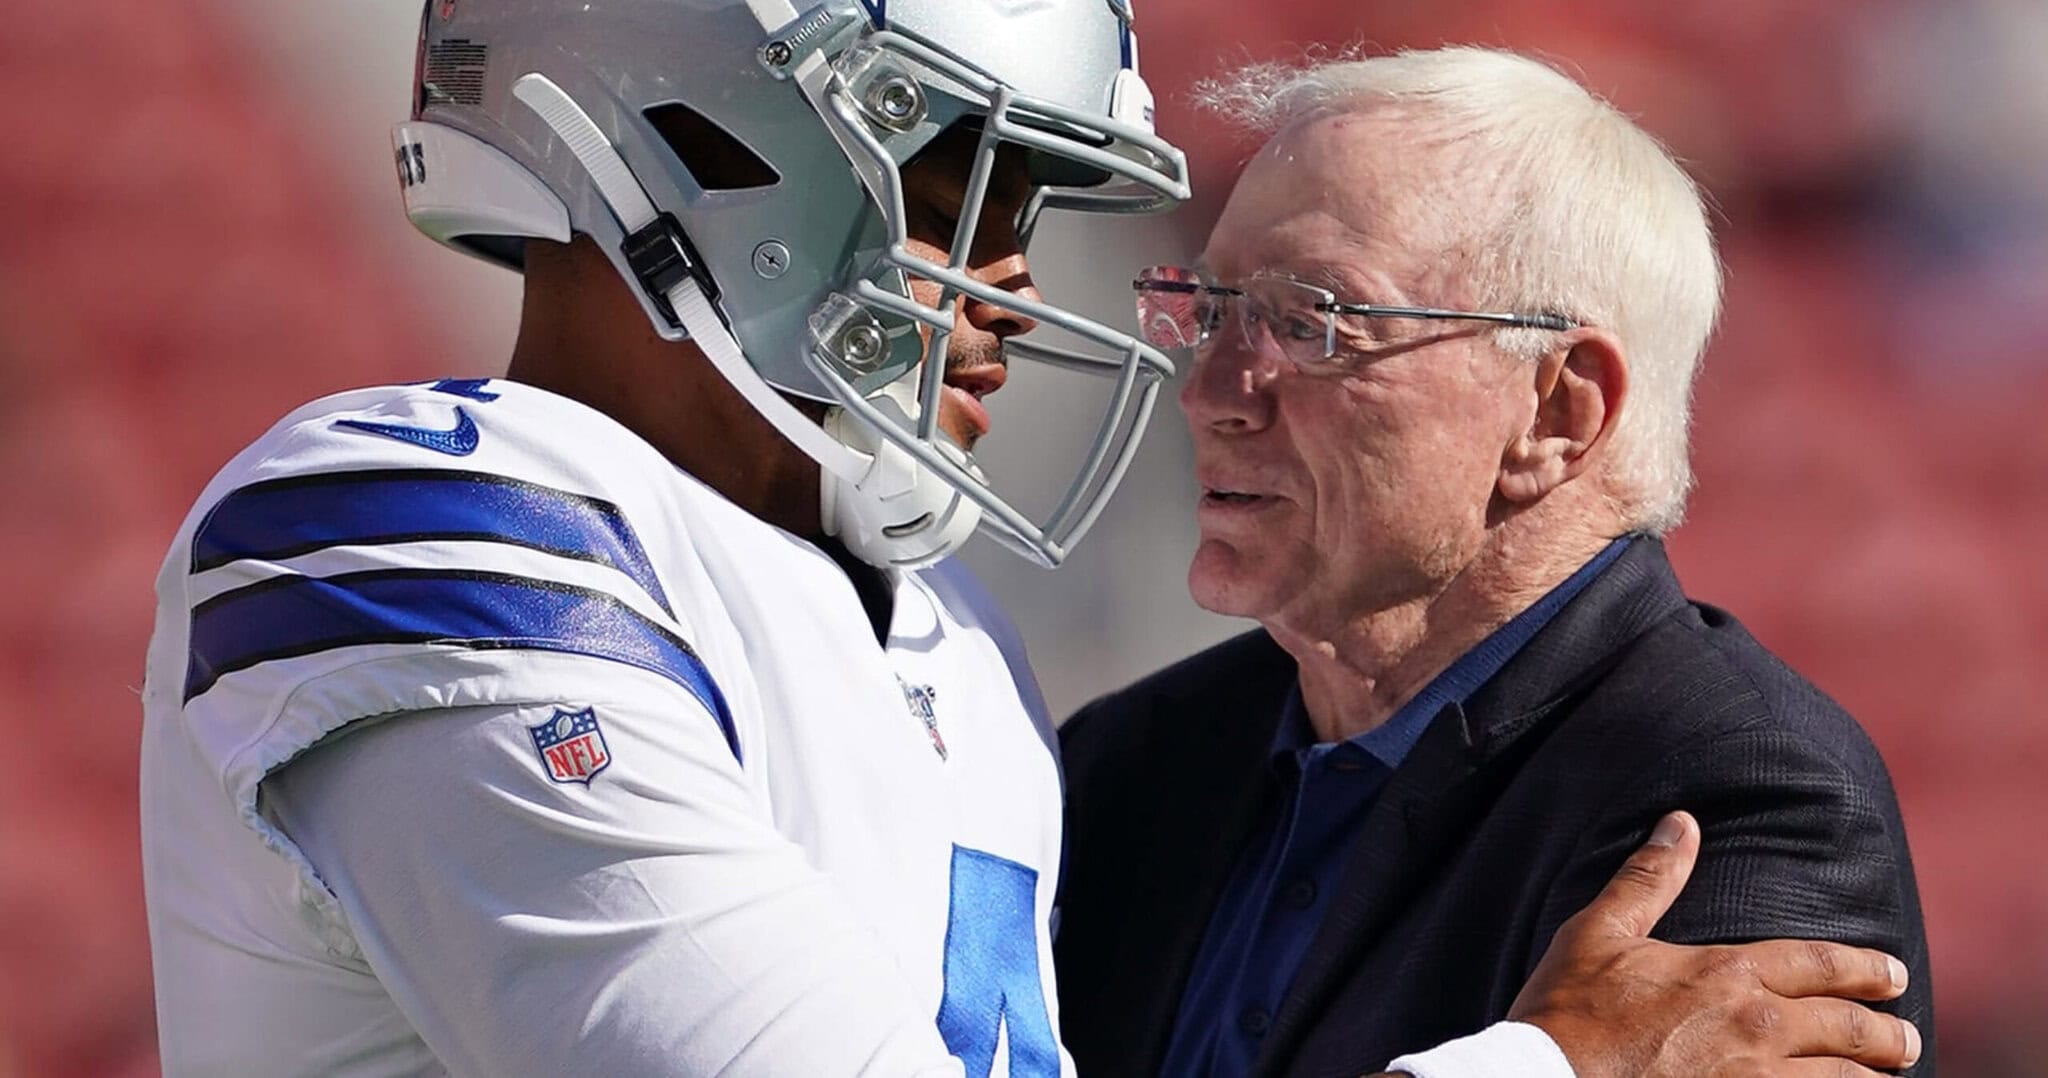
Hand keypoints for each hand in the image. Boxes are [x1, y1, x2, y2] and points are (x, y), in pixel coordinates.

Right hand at [1509, 811, 1920, 1076]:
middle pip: (1846, 1028)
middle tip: (1906, 1037)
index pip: (1818, 964)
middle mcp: (1756, 1028)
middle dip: (1885, 1033)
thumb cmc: (1568, 1011)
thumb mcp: (1599, 933)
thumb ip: (1649, 879)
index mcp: (1726, 973)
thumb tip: (1681, 822)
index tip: (1891, 975)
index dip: (1862, 968)